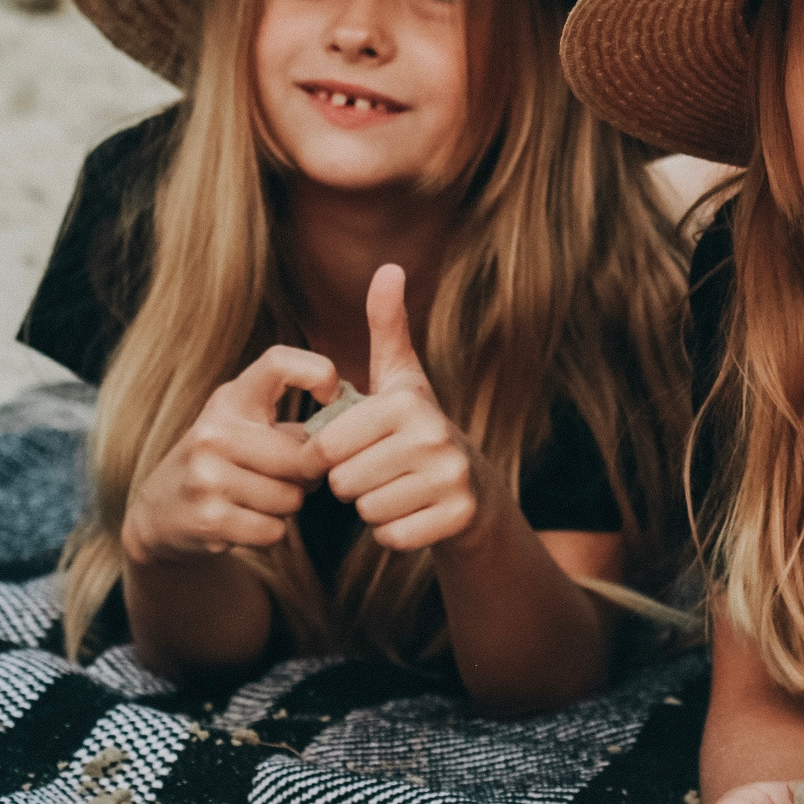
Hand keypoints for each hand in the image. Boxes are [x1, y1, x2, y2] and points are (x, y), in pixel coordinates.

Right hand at [120, 344, 335, 565]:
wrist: (159, 512)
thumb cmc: (223, 464)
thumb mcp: (245, 428)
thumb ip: (293, 428)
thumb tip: (352, 436)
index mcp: (231, 399)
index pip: (280, 362)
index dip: (320, 374)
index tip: (331, 398)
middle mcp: (215, 431)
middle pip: (303, 456)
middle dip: (308, 474)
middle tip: (289, 477)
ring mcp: (207, 475)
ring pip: (291, 498)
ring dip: (287, 506)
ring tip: (258, 498)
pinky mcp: (208, 518)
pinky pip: (274, 530)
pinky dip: (269, 532)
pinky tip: (244, 520)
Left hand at [314, 264, 501, 555]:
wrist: (475, 488)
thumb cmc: (419, 429)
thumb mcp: (401, 379)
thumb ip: (386, 326)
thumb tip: (389, 267)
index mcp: (407, 403)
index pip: (328, 446)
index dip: (333, 455)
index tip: (360, 448)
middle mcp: (434, 436)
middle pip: (345, 483)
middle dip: (353, 484)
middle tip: (381, 472)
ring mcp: (451, 478)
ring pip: (368, 512)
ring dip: (373, 509)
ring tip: (398, 489)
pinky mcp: (458, 517)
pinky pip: (393, 537)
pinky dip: (395, 533)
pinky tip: (413, 513)